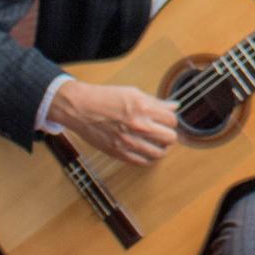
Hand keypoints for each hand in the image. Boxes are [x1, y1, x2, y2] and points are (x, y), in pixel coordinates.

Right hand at [54, 79, 178, 165]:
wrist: (80, 108)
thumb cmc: (105, 97)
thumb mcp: (132, 93)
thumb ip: (155, 102)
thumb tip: (174, 106)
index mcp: (143, 107)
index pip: (172, 120)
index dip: (170, 120)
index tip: (165, 121)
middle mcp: (138, 125)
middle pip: (170, 138)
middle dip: (169, 135)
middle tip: (162, 132)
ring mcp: (128, 141)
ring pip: (159, 153)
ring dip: (160, 148)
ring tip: (156, 143)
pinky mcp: (119, 152)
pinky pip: (143, 162)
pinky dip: (148, 158)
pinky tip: (145, 151)